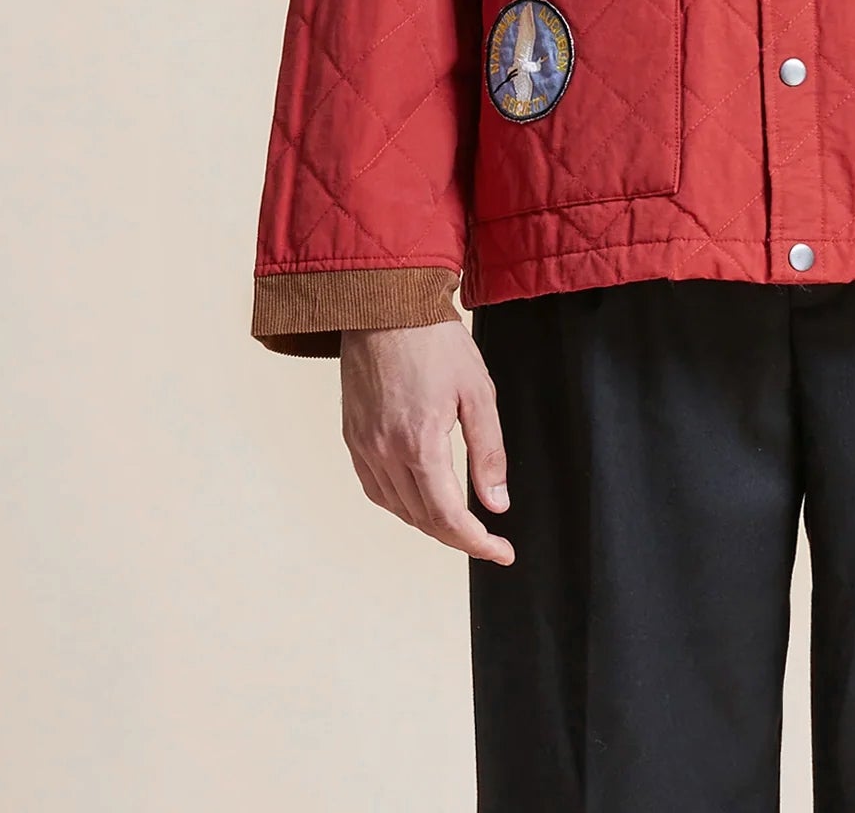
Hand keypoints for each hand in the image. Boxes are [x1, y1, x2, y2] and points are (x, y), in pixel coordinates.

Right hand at [339, 321, 515, 562]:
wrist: (385, 303)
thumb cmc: (435, 340)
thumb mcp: (477, 391)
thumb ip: (488, 450)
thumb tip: (497, 503)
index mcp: (419, 443)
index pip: (447, 517)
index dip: (477, 543)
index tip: (503, 552)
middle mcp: (384, 452)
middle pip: (422, 519)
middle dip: (458, 537)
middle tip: (490, 541)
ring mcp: (363, 446)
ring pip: (397, 509)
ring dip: (429, 524)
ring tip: (460, 522)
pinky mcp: (352, 436)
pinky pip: (375, 488)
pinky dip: (400, 503)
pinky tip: (420, 498)